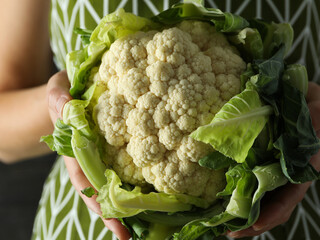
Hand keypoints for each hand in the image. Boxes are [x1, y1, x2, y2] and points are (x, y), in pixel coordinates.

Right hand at [46, 71, 130, 239]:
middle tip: (126, 235)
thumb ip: (57, 97)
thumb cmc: (68, 92)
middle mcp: (90, 159)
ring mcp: (105, 158)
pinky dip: (138, 186)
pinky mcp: (120, 152)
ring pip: (115, 186)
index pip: (81, 176)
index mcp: (74, 149)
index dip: (91, 195)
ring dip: (127, 207)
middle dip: (111, 213)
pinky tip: (156, 198)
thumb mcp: (58, 89)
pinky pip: (128, 170)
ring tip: (143, 228)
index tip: (104, 212)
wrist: (78, 92)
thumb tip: (66, 104)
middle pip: (99, 191)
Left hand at [228, 82, 319, 237]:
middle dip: (254, 221)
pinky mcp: (262, 163)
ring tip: (221, 225)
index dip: (276, 211)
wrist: (306, 105)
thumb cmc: (314, 106)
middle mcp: (290, 173)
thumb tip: (314, 117)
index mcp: (307, 164)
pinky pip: (251, 181)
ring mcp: (276, 170)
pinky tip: (221, 200)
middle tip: (230, 232)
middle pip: (275, 204)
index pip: (293, 193)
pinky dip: (239, 193)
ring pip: (261, 197)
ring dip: (244, 213)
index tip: (257, 224)